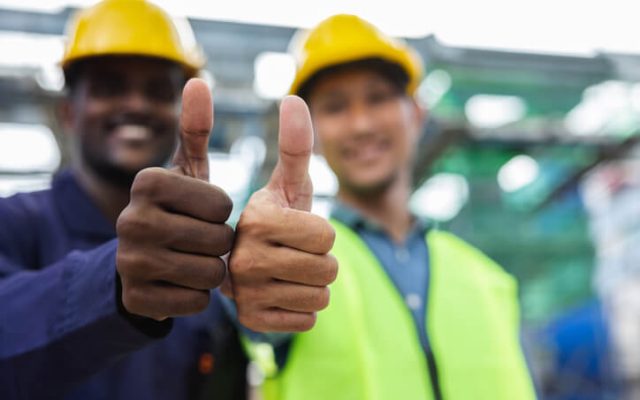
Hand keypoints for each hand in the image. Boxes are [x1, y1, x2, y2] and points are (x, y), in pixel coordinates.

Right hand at [116, 79, 232, 320]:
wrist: (139, 259)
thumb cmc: (175, 209)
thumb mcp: (185, 170)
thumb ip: (195, 128)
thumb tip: (198, 80)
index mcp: (148, 182)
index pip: (222, 204)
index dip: (222, 212)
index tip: (202, 212)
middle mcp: (131, 220)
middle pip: (218, 240)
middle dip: (219, 243)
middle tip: (199, 239)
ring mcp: (130, 263)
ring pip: (211, 273)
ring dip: (212, 269)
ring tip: (193, 259)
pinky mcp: (137, 299)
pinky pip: (196, 301)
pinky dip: (197, 294)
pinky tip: (180, 282)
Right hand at [224, 96, 337, 331]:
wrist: (238, 265)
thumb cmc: (270, 221)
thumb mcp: (282, 185)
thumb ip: (295, 146)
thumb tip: (294, 98)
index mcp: (256, 220)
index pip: (326, 236)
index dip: (319, 232)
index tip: (291, 229)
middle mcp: (243, 258)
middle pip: (328, 269)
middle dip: (320, 261)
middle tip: (291, 254)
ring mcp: (244, 295)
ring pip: (321, 297)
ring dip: (312, 285)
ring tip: (284, 273)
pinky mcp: (252, 322)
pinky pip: (308, 320)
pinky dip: (301, 309)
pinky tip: (278, 295)